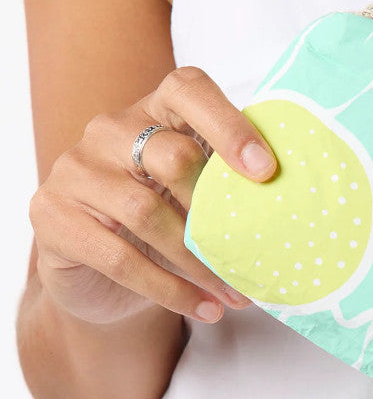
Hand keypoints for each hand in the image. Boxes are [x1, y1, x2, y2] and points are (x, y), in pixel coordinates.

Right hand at [29, 66, 277, 325]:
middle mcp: (108, 131)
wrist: (98, 278)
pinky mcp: (52, 217)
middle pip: (172, 156)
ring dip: (199, 262)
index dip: (229, 124)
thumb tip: (293, 205)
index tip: (265, 170)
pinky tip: (204, 309)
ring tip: (235, 294)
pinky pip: (119, 258)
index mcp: (152, 111)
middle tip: (255, 255)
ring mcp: (75, 171)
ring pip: (147, 213)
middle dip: (218, 212)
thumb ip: (227, 185)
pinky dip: (170, 290)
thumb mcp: (194, 197)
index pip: (187, 89)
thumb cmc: (160, 227)